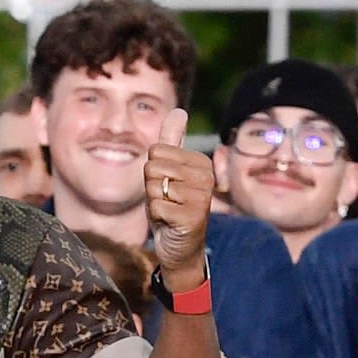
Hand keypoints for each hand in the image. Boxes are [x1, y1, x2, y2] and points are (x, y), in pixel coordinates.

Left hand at [140, 141, 212, 287]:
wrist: (181, 248)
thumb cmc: (172, 207)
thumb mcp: (169, 171)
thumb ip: (172, 140)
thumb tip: (179, 109)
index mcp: (201, 162)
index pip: (155, 151)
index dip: (153, 172)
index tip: (168, 186)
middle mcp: (205, 176)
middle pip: (152, 167)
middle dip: (152, 187)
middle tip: (167, 201)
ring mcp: (201, 197)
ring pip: (153, 186)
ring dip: (154, 202)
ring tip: (169, 211)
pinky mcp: (192, 217)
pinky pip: (155, 206)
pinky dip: (157, 217)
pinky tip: (170, 223)